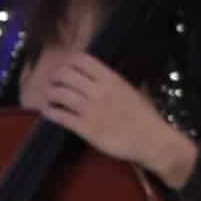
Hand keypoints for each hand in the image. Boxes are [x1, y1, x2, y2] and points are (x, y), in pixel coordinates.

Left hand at [22, 45, 197, 187]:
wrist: (152, 140)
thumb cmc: (145, 117)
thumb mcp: (131, 91)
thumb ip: (114, 82)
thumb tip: (100, 75)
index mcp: (112, 79)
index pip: (82, 60)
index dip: (68, 62)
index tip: (65, 68)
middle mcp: (99, 91)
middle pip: (65, 74)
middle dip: (55, 77)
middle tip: (54, 83)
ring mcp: (91, 109)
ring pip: (59, 94)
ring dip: (50, 94)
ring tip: (50, 97)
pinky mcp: (85, 128)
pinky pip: (60, 116)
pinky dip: (50, 112)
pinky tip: (48, 112)